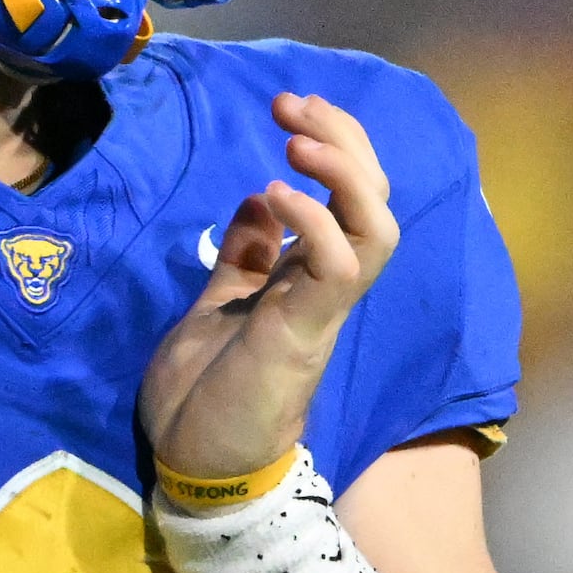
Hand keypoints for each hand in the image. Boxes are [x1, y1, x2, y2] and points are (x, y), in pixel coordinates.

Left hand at [139, 94, 396, 492]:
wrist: (195, 467)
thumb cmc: (204, 398)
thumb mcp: (216, 309)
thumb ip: (243, 261)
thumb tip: (251, 203)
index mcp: (308, 279)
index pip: (350, 197)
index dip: (334, 143)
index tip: (288, 107)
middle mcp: (328, 288)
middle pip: (375, 199)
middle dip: (346, 139)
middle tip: (294, 105)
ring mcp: (322, 310)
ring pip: (377, 227)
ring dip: (345, 173)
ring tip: (298, 142)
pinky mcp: (305, 332)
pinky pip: (339, 267)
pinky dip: (313, 221)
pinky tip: (275, 196)